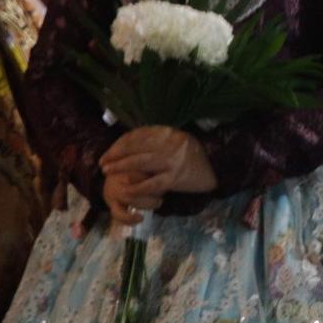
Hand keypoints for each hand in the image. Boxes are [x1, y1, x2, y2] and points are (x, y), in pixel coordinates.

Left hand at [99, 126, 215, 224]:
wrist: (219, 170)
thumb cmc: (196, 157)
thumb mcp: (179, 140)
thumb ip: (159, 140)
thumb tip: (131, 143)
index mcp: (171, 132)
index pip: (139, 134)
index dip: (121, 143)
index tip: (110, 151)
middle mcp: (171, 143)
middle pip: (136, 147)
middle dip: (116, 154)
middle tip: (104, 162)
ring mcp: (173, 160)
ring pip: (140, 162)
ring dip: (121, 167)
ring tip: (108, 171)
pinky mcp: (175, 177)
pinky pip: (150, 183)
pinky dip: (136, 187)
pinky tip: (125, 190)